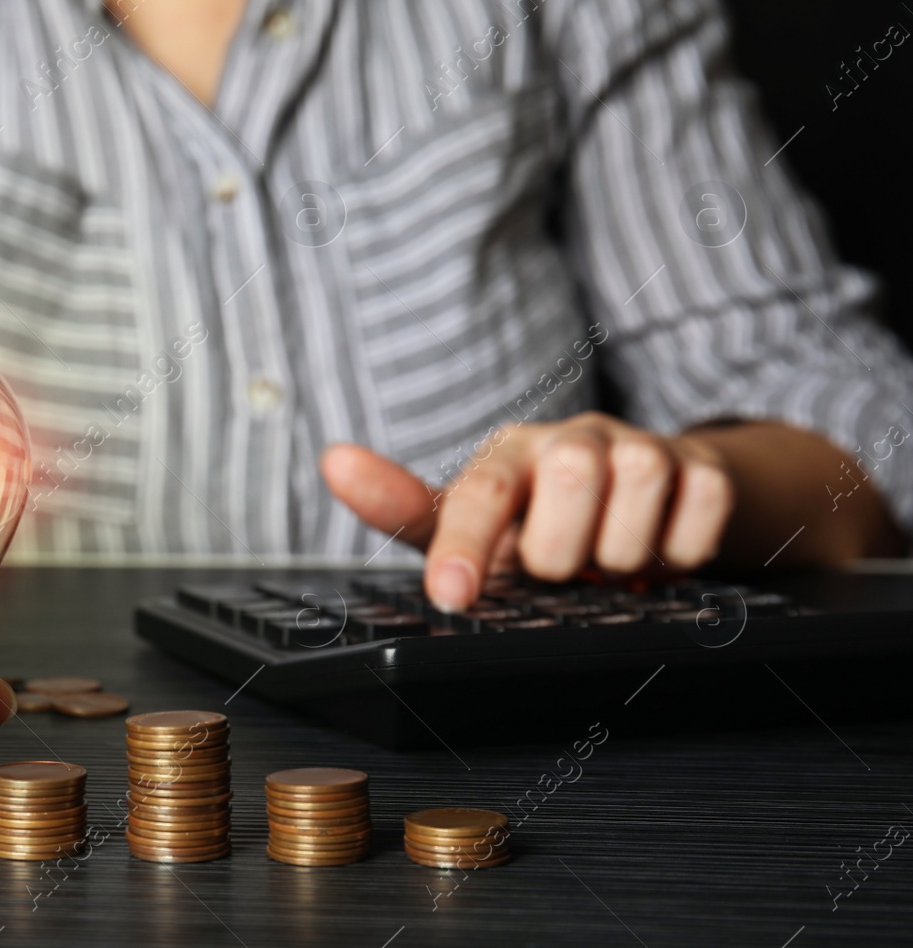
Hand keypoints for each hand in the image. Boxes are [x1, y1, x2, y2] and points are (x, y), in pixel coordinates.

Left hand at [321, 412, 734, 611]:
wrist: (640, 506)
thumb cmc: (538, 524)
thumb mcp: (469, 525)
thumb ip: (403, 509)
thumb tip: (334, 459)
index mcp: (506, 457)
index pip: (479, 491)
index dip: (467, 544)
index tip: (454, 596)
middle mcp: (570, 440)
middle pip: (568, 478)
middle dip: (564, 548)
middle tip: (561, 569)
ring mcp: (638, 446)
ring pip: (639, 486)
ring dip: (624, 551)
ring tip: (606, 562)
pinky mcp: (699, 464)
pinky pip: (701, 503)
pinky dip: (683, 547)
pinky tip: (658, 553)